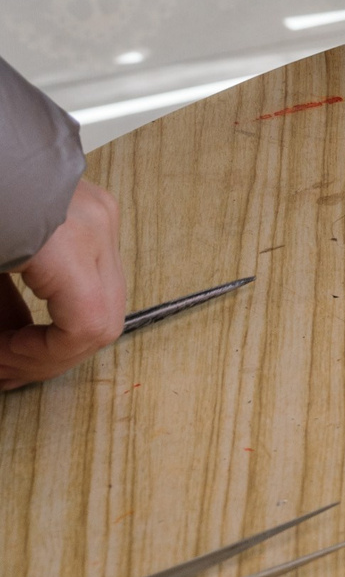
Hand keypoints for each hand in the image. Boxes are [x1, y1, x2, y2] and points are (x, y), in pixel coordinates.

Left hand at [1, 180, 125, 390]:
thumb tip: (1, 361)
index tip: (1, 368)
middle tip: (3, 369)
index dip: (41, 362)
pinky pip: (84, 270)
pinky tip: (10, 311)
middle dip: (48, 355)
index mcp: (70, 239)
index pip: (88, 328)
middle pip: (102, 319)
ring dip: (49, 329)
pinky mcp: (87, 207)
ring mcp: (99, 213)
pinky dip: (52, 300)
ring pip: (97, 297)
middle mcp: (98, 226)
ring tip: (3, 342)